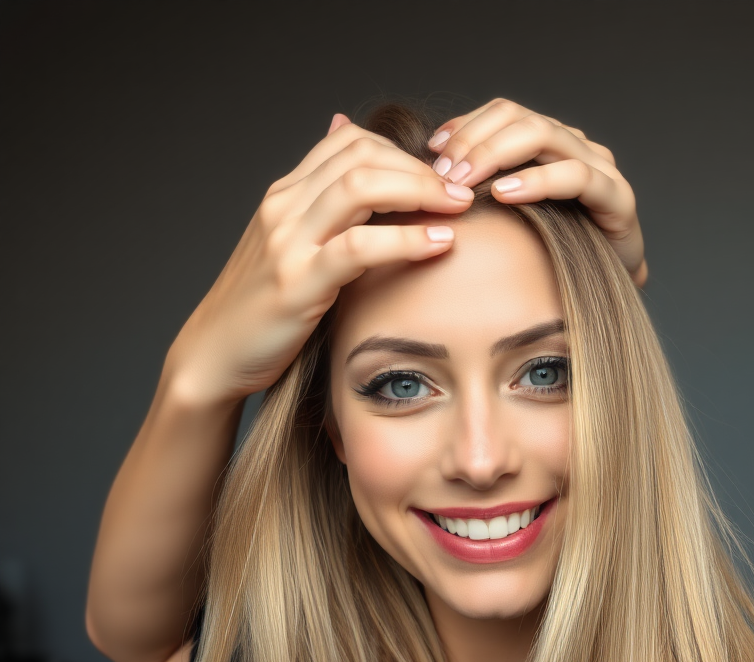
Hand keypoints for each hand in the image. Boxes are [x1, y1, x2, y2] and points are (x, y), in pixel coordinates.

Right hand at [165, 115, 475, 403]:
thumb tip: (345, 147)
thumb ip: (322, 207)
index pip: (351, 142)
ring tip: (459, 209)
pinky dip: (404, 240)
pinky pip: (357, 247)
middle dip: (421, 168)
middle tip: (464, 190)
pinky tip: (438, 244)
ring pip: (361, 187)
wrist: (214, 355)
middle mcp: (284, 208)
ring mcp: (288, 242)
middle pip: (362, 155)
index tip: (442, 178)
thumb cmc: (263, 308)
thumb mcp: (290, 248)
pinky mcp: (297, 282)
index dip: (404, 151)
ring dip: (420, 192)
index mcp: (285, 195)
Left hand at [426, 98, 647, 287]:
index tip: (432, 150)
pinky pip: (574, 176)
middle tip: (442, 173)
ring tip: (464, 181)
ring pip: (543, 135)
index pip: (503, 113)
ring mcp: (599, 166)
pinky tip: (505, 194)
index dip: (465, 125)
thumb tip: (433, 180)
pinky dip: (537, 181)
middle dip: (474, 141)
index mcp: (550, 143)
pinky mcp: (616, 196)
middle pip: (518, 117)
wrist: (611, 288)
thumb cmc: (557, 254)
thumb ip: (484, 191)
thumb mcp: (512, 217)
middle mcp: (575, 145)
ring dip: (496, 155)